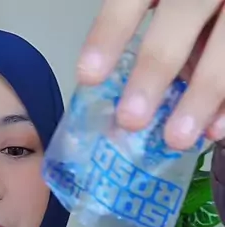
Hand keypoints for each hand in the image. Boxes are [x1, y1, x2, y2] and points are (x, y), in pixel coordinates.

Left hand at [78, 0, 224, 149]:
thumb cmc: (189, 8)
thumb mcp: (168, 5)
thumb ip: (155, 28)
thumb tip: (126, 92)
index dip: (110, 33)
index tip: (88, 76)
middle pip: (180, 17)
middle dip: (154, 70)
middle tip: (131, 119)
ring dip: (201, 96)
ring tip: (177, 138)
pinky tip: (216, 130)